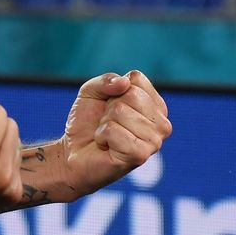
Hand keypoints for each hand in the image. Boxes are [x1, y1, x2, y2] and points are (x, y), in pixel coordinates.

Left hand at [59, 70, 171, 195]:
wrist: (74, 154)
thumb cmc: (88, 123)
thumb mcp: (92, 92)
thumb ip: (106, 80)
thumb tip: (124, 83)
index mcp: (155, 105)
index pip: (137, 79)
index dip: (114, 90)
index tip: (110, 106)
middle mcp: (161, 123)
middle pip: (131, 94)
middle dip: (110, 107)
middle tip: (108, 123)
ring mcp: (154, 141)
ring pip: (120, 111)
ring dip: (105, 123)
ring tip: (108, 136)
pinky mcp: (140, 155)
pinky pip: (113, 130)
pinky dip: (102, 136)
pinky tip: (106, 146)